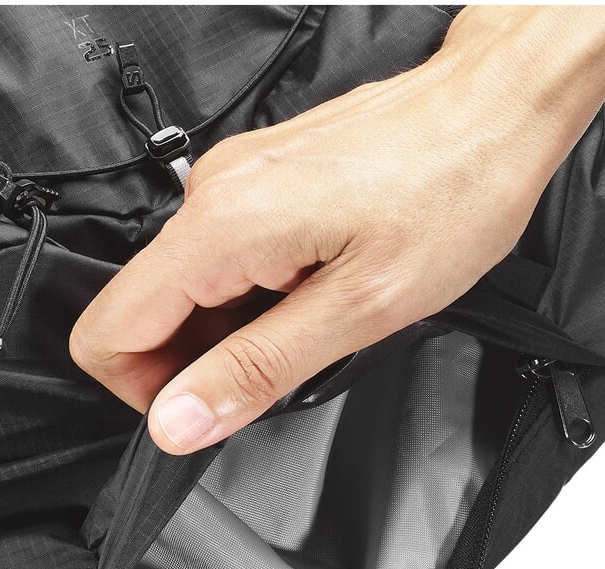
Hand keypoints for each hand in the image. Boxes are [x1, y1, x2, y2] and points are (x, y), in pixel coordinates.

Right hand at [69, 6, 604, 452]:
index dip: (144, 392)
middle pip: (141, 313)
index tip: (203, 411)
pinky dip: (257, 293)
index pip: (108, 330)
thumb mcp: (357, 311)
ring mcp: (233, 182)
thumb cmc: (451, 193)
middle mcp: (212, 194)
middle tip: (278, 371)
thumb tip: (177, 422)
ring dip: (233, 330)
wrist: (495, 109)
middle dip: (195, 365)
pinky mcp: (260, 180)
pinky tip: (318, 287)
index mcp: (223, 226)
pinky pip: (223, 258)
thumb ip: (255, 370)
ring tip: (315, 317)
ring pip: (184, 289)